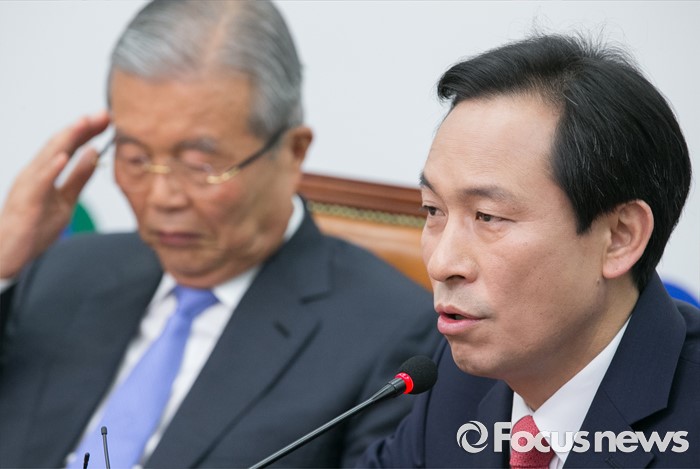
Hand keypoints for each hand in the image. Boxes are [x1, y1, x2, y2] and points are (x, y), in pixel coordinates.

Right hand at [0, 111, 110, 278]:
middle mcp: (35, 173)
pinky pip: (39, 183)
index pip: (69, 145)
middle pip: (60, 144)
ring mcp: (29, 185)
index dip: (88, 131)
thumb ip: (79, 177)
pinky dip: (51, 168)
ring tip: (84, 123)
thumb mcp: (66, 200)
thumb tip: (94, 154)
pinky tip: (64, 157)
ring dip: (67, 138)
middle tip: (103, 113)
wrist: (8, 253)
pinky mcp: (27, 202)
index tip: (109, 119)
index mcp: (46, 172)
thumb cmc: (34, 226)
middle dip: (82, 127)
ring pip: (48, 157)